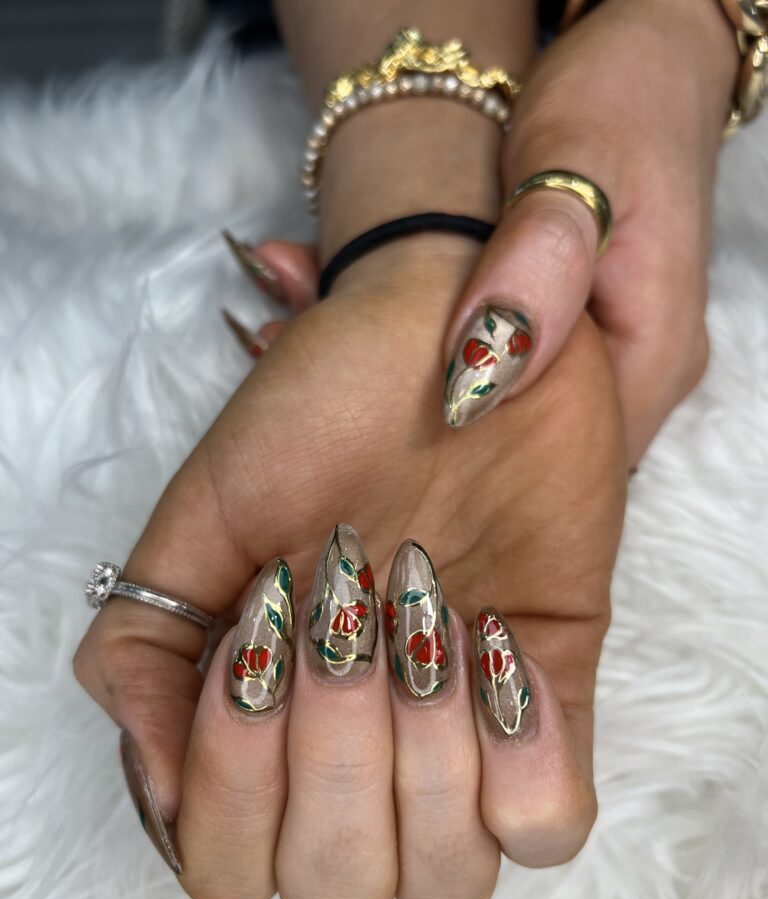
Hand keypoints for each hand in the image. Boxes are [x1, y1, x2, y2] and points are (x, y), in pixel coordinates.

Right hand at [74, 242, 625, 898]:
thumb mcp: (205, 516)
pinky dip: (520, 756)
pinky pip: (549, 825)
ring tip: (425, 625)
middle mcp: (362, 747)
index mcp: (268, 718)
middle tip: (345, 621)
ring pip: (444, 885)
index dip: (238, 779)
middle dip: (331, 760)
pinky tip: (496, 643)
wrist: (450, 332)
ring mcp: (462, 732)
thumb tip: (161, 788)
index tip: (265, 629)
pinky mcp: (555, 694)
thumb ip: (146, 648)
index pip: (233, 871)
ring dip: (422, 756)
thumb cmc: (324, 412)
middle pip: (340, 891)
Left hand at [249, 0, 734, 462]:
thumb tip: (477, 380)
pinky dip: (398, 334)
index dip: (440, 445)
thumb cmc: (622, 98)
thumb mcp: (578, 164)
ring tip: (280, 318)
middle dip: (386, 403)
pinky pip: (463, 359)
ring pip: (466, 398)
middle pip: (495, 437)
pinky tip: (323, 293)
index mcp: (645, 361)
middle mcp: (617, 381)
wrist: (641, 55)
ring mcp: (582, 359)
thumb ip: (537, 271)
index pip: (546, 463)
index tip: (341, 403)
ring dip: (376, 364)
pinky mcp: (545, 331)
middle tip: (282, 342)